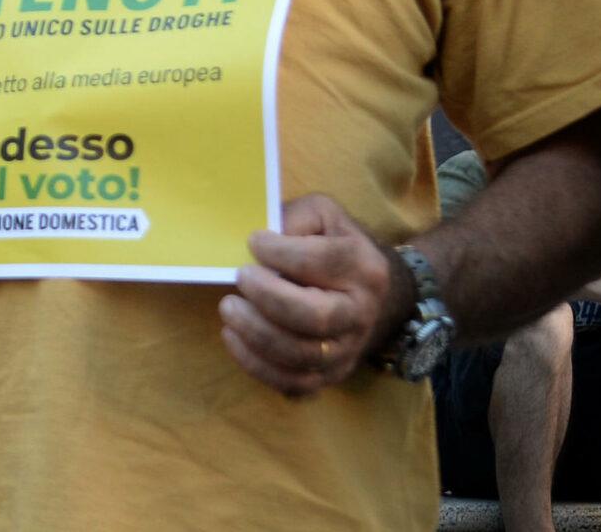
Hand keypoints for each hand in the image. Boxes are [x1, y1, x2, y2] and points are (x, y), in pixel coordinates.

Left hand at [220, 193, 395, 395]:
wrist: (371, 294)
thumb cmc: (334, 246)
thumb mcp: (321, 216)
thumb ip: (294, 217)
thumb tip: (258, 239)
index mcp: (364, 268)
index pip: (324, 261)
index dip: (282, 253)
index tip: (254, 242)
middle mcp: (361, 313)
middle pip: (315, 316)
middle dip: (268, 298)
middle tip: (240, 277)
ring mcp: (348, 350)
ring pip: (302, 355)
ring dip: (256, 334)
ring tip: (229, 308)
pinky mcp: (330, 375)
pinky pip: (294, 384)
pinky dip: (257, 366)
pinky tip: (234, 338)